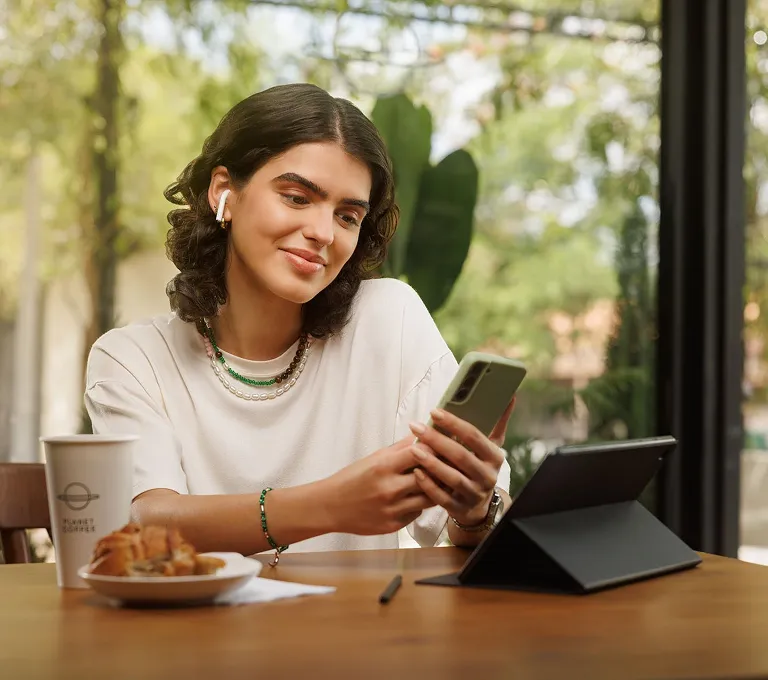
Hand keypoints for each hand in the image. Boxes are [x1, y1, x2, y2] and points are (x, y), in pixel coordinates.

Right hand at [324, 435, 435, 535]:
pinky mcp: (393, 525)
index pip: (419, 453)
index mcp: (383, 467)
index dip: (433, 449)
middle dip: (440, 470)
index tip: (442, 446)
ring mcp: (392, 510)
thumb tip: (422, 435)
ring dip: (434, 489)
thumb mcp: (373, 458)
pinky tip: (415, 498)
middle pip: (429, 478)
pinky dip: (419, 505)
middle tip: (448, 465)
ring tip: (438, 482)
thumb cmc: (352, 478)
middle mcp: (389, 489)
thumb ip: (399, 448)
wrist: (330, 507)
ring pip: (429, 499)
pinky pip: (416, 513)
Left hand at [409, 398, 515, 526]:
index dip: (454, 424)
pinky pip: (442, 498)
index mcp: (494, 457)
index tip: (434, 411)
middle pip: (460, 456)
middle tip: (416, 426)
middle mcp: (487, 476)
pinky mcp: (459, 508)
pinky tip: (416, 472)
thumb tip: (510, 396)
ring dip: (431, 463)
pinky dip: (429, 485)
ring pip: (452, 477)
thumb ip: (498, 421)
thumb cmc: (480, 466)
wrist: (479, 505)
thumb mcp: (491, 446)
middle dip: (437, 440)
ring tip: (413, 448)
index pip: (474, 436)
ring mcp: (474, 494)